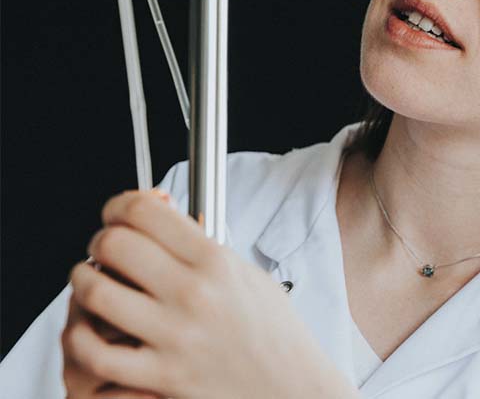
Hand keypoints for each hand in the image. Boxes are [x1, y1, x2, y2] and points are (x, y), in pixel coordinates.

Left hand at [63, 190, 357, 398]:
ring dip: (83, 282)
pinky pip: (95, 351)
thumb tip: (160, 218)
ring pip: (96, 292)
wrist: (293, 387)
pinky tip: (91, 329)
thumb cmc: (274, 334)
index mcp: (217, 263)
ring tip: (92, 284)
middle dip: (100, 241)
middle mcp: (194, 294)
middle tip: (105, 249)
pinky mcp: (161, 375)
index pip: (146, 213)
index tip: (118, 213)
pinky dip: (80, 336)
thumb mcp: (249, 276)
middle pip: (115, 244)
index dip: (120, 205)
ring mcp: (175, 336)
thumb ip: (203, 248)